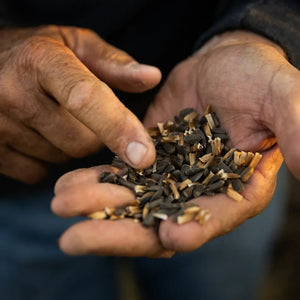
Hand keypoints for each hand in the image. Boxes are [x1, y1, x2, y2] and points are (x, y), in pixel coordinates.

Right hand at [0, 26, 159, 182]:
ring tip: (51, 118)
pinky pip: (37, 173)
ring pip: (62, 159)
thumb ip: (114, 63)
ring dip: (68, 145)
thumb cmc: (37, 54)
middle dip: (93, 135)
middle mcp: (12, 93)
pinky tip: (34, 135)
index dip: (118, 129)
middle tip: (77, 112)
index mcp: (42, 61)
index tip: (144, 157)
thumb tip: (153, 77)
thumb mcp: (74, 45)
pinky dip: (44, 160)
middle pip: (82, 142)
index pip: (86, 99)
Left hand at [51, 30, 286, 255]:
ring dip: (96, 206)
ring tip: (60, 203)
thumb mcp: (281, 94)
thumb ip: (293, 127)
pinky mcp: (147, 157)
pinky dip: (95, 181)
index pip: (216, 216)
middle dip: (120, 232)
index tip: (170, 237)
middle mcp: (199, 190)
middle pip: (161, 221)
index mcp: (237, 186)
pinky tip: (66, 185)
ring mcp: (170, 176)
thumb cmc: (259, 76)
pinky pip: (120, 175)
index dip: (196, 229)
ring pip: (132, 201)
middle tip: (74, 240)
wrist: (224, 64)